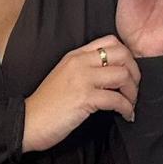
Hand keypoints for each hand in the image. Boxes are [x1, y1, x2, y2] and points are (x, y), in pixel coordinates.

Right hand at [23, 36, 139, 151]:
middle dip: (135, 73)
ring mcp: (82, 79)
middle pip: (122, 55)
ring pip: (123, 76)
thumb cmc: (46, 105)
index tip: (128, 74)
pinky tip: (126, 115)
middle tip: (133, 90)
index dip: (126, 57)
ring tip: (130, 104)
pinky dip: (127, 109)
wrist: (27, 122)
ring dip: (132, 93)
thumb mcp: (64, 77)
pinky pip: (117, 100)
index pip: (110, 41)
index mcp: (75, 56)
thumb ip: (84, 70)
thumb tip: (110, 76)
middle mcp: (80, 63)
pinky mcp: (84, 98)